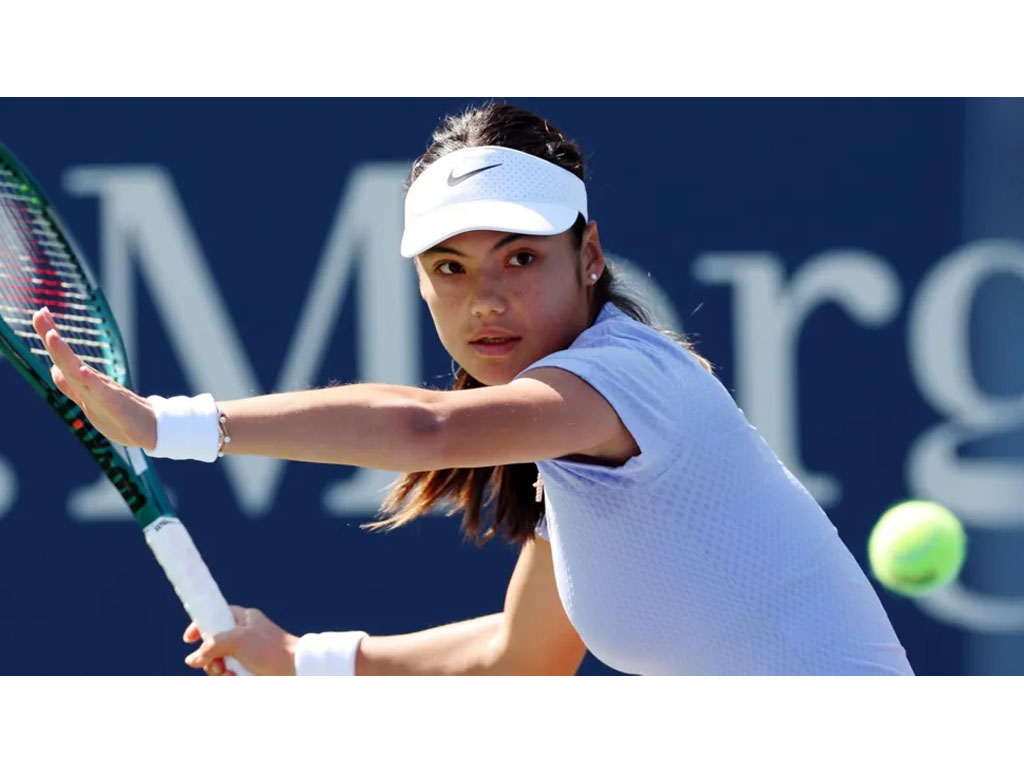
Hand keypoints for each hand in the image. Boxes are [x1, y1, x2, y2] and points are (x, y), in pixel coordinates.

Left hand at [32, 306, 156, 449]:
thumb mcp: (89, 401)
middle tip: (40, 313)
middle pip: (67, 359)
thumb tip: (54, 368)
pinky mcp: (116, 406)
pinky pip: (102, 393)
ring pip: (79, 372)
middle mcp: (94, 382)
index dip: (51, 336)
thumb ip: (71, 386)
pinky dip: (91, 381)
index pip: (63, 357)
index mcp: (86, 382)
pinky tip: (82, 371)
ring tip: (52, 335)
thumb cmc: (121, 417)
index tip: (41, 313)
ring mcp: (105, 392)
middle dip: (52, 338)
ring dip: (65, 354)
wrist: (150, 431)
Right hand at [183, 606, 298, 675]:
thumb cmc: (271, 650)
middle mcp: (245, 635)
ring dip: (220, 672)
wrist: (297, 671)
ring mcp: (247, 654)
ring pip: (220, 664)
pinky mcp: (250, 670)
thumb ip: (212, 646)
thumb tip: (192, 659)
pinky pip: (230, 676)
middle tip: (219, 665)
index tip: (188, 639)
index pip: (216, 615)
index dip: (201, 625)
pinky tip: (237, 679)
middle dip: (210, 658)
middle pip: (213, 645)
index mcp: (244, 619)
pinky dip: (230, 679)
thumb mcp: (238, 640)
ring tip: (231, 675)